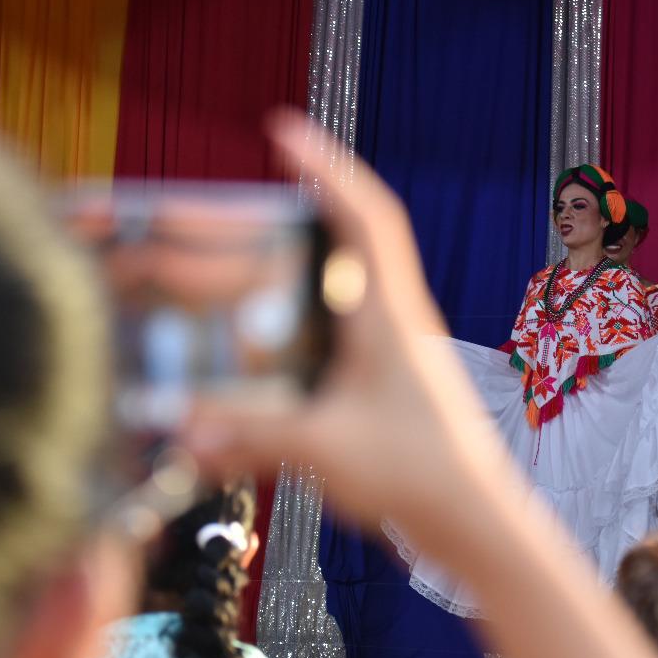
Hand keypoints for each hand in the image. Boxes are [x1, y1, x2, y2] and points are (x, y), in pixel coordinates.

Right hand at [178, 110, 522, 558]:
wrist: (473, 525)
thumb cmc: (423, 476)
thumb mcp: (328, 447)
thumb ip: (252, 434)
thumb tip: (183, 427)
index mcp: (388, 316)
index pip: (367, 218)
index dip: (328, 168)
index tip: (286, 132)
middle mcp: (391, 324)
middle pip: (342, 246)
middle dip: (289, 213)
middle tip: (236, 201)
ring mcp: (389, 356)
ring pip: (338, 290)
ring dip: (293, 268)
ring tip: (237, 257)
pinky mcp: (381, 389)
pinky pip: (333, 337)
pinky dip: (292, 326)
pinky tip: (258, 339)